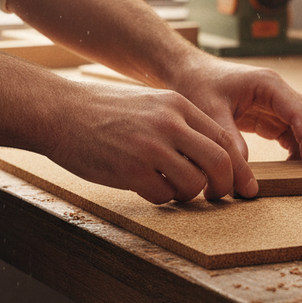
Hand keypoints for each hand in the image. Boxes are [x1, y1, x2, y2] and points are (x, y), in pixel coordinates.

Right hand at [45, 81, 259, 204]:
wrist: (59, 111)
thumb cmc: (104, 110)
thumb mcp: (150, 103)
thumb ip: (180, 123)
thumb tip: (210, 155)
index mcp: (178, 105)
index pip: (224, 139)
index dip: (237, 166)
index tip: (242, 184)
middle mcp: (170, 123)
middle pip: (219, 162)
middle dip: (225, 185)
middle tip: (218, 196)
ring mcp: (151, 147)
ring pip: (195, 183)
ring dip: (190, 194)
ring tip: (174, 189)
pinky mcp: (131, 169)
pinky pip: (164, 195)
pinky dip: (162, 198)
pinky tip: (149, 188)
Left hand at [163, 52, 301, 176]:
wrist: (188, 73)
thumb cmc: (198, 84)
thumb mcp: (209, 112)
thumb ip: (229, 139)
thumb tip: (245, 173)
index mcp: (269, 84)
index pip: (300, 113)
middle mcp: (279, 91)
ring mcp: (277, 103)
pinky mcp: (270, 115)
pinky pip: (292, 133)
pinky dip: (298, 150)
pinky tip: (293, 169)